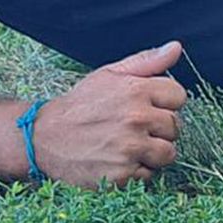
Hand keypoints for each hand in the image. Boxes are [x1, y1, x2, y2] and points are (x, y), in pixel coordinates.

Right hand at [32, 41, 187, 187]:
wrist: (43, 137)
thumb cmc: (79, 105)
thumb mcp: (109, 74)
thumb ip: (146, 61)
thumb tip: (176, 47)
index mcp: (136, 90)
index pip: (179, 96)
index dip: (165, 103)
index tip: (148, 108)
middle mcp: (136, 118)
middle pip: (175, 127)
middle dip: (159, 129)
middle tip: (134, 129)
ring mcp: (130, 148)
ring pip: (167, 154)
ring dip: (153, 153)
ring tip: (129, 146)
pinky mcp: (122, 174)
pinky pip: (148, 175)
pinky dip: (135, 171)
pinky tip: (117, 161)